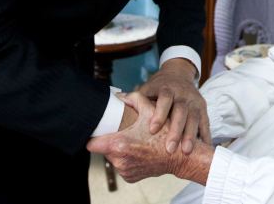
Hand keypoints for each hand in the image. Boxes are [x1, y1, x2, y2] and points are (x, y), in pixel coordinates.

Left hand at [87, 92, 212, 183]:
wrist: (181, 156)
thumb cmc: (166, 133)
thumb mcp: (149, 109)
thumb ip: (133, 98)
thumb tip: (120, 95)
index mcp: (119, 144)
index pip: (92, 144)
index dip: (95, 136)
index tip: (99, 131)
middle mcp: (120, 160)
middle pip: (103, 150)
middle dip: (111, 142)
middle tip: (121, 133)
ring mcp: (125, 171)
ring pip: (112, 159)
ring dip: (119, 151)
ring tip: (132, 142)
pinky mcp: (131, 177)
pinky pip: (122, 167)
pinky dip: (127, 160)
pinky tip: (138, 152)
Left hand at [137, 58, 209, 153]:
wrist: (180, 75)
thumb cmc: (159, 87)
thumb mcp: (148, 88)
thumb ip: (135, 98)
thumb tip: (117, 101)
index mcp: (167, 89)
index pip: (164, 99)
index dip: (159, 113)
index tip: (152, 129)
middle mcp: (183, 95)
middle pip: (181, 112)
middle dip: (176, 131)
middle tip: (169, 149)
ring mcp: (195, 102)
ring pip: (194, 119)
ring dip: (190, 136)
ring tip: (186, 152)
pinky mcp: (203, 110)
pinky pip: (205, 124)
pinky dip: (205, 137)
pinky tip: (204, 149)